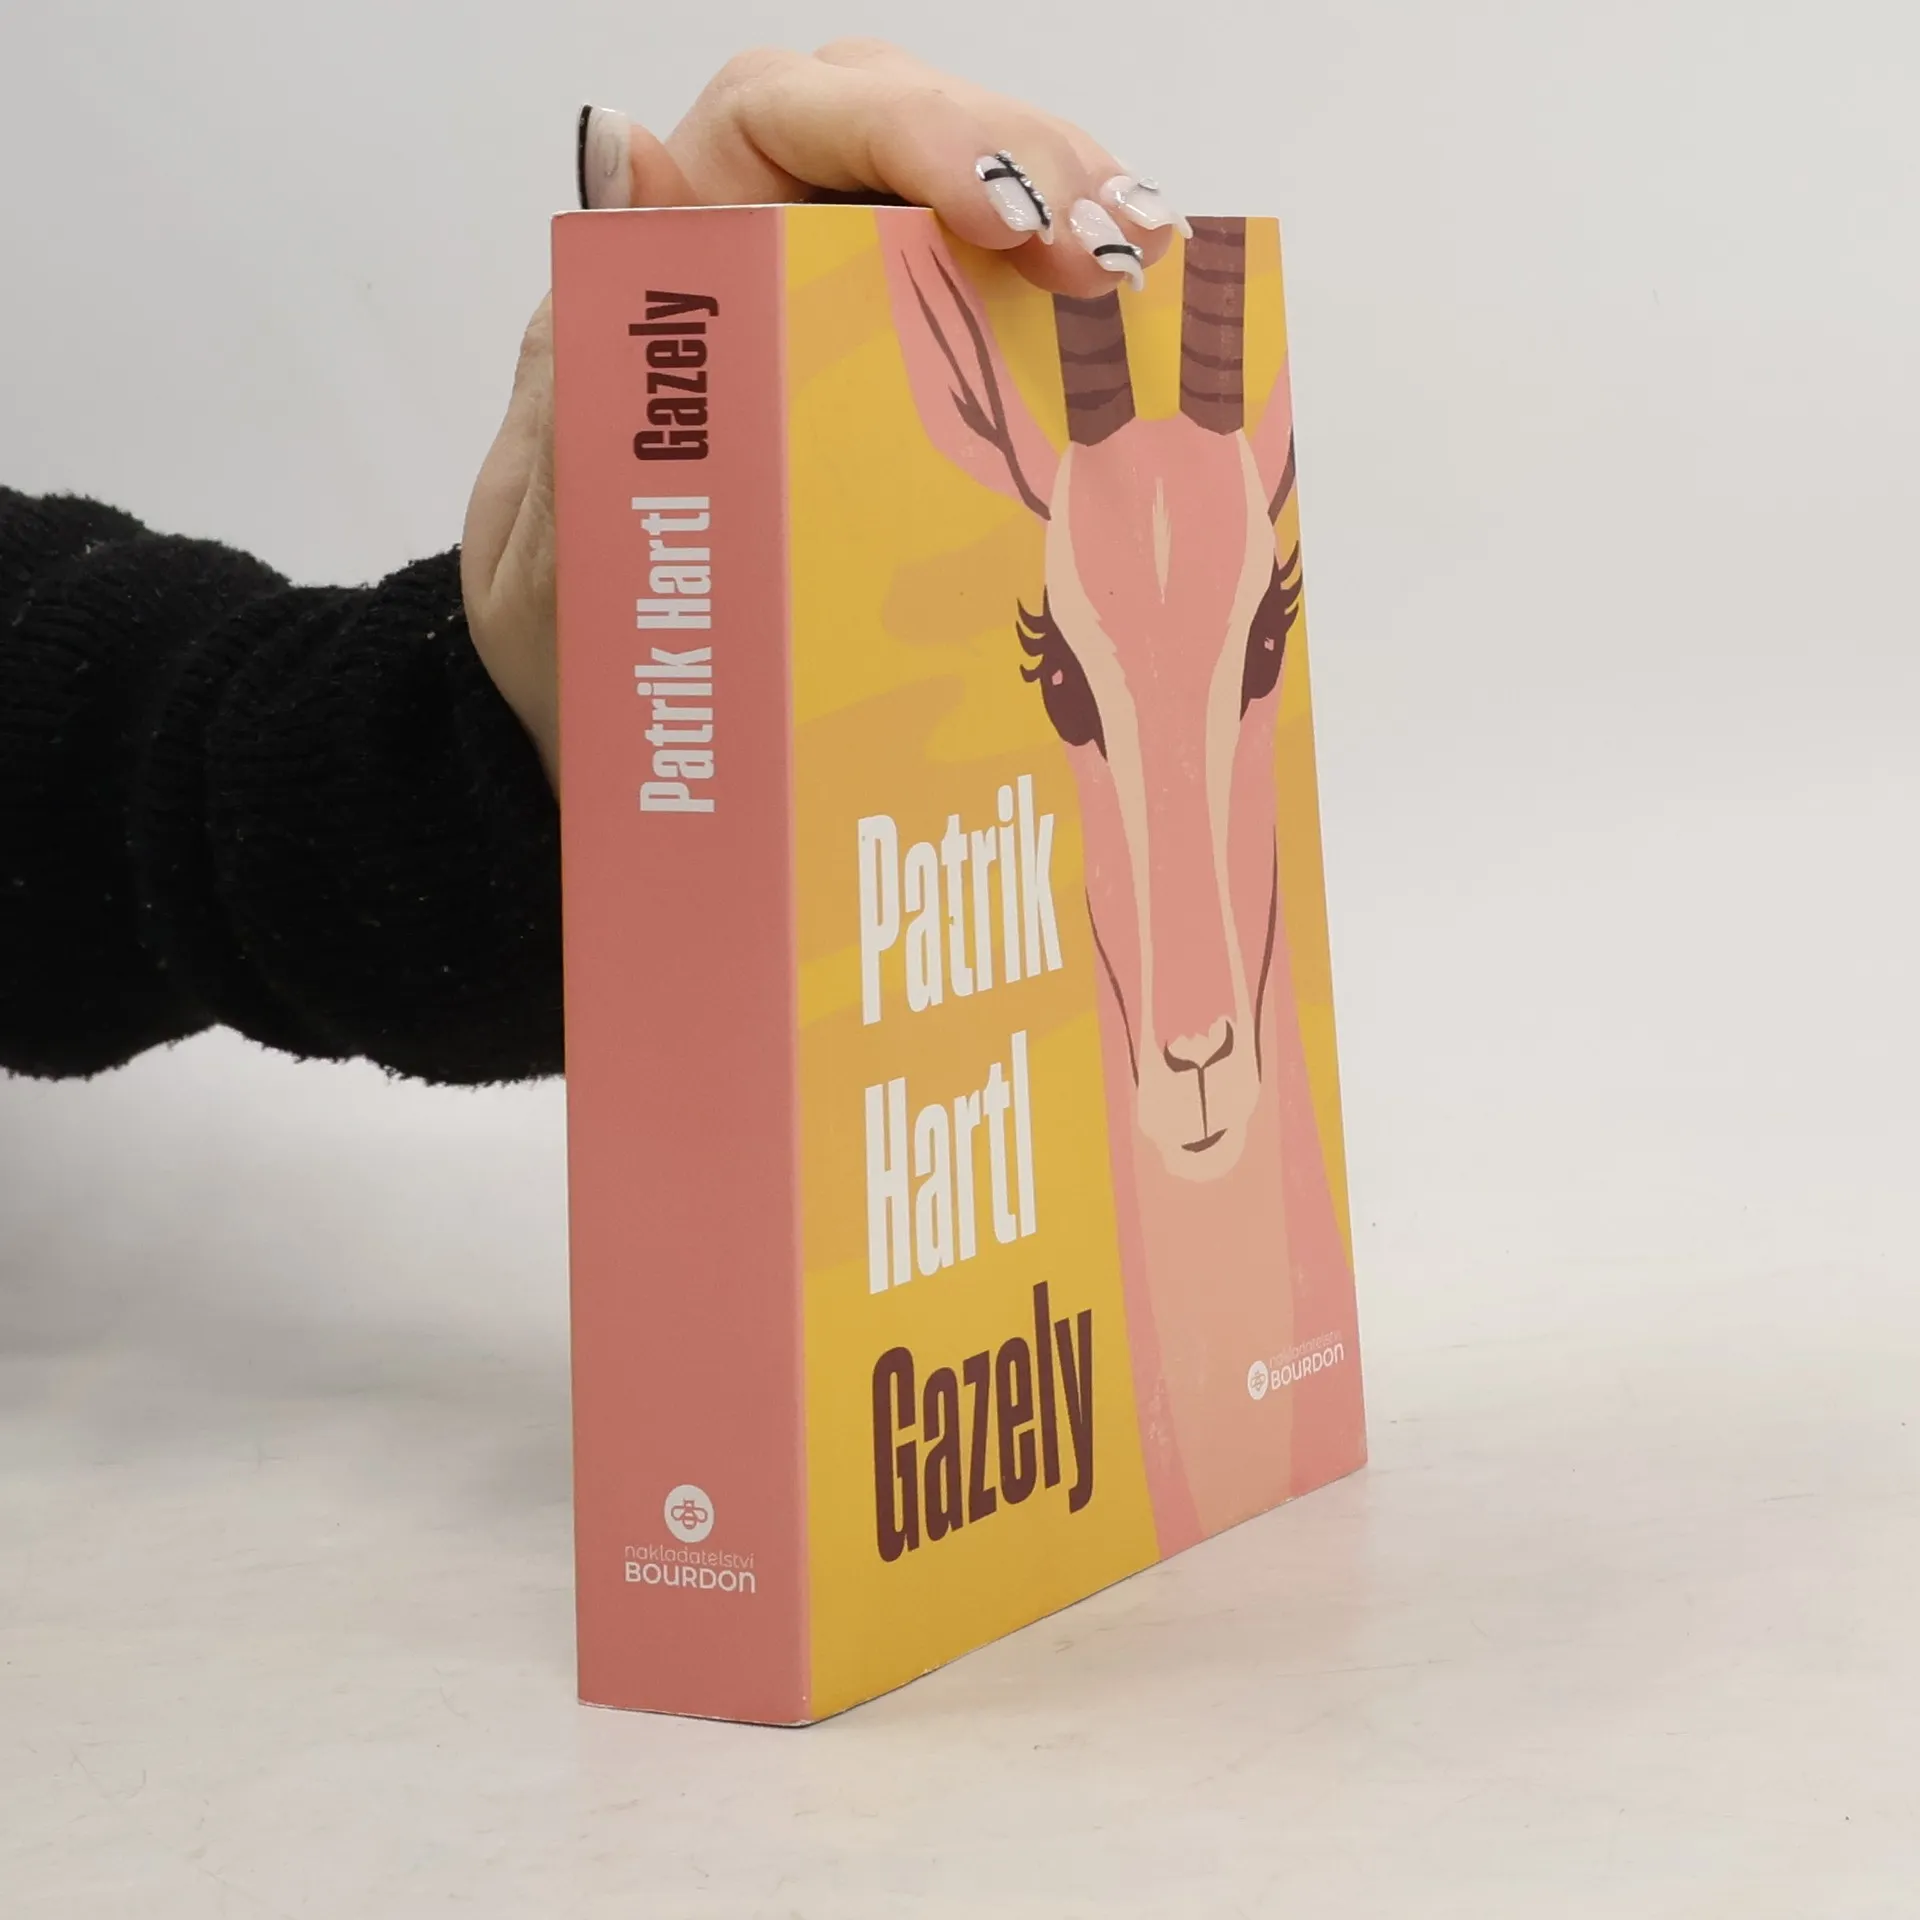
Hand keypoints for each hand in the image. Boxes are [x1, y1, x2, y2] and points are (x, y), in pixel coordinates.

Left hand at [461, 40, 1189, 784]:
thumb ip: (588, 345)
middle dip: (1030, 168)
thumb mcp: (554, 508)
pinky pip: (1005, 329)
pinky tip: (1143, 336)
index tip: (999, 216)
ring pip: (975, 219)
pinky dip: (1079, 331)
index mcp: (669, 251)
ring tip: (1152, 267)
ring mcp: (849, 328)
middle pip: (911, 141)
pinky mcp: (911, 404)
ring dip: (1077, 225)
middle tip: (1115, 250)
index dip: (912, 132)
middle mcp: (766, 261)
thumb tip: (615, 140)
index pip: (792, 115)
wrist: (610, 735)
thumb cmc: (569, 628)